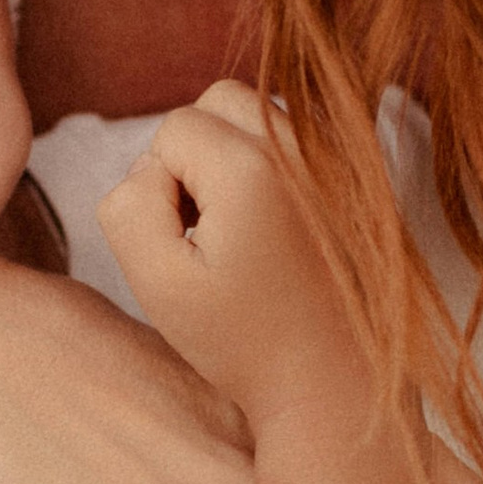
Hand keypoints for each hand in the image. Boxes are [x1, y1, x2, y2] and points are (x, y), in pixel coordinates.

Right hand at [97, 85, 373, 475]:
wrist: (333, 384)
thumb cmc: (243, 342)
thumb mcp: (156, 281)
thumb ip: (127, 204)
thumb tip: (150, 165)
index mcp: (253, 168)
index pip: (171, 127)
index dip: (161, 186)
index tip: (190, 246)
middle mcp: (302, 148)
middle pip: (218, 99)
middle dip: (195, 152)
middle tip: (204, 226)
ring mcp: (336, 160)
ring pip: (258, 113)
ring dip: (232, 155)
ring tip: (237, 228)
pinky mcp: (356, 178)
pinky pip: (294, 138)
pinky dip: (270, 165)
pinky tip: (271, 227)